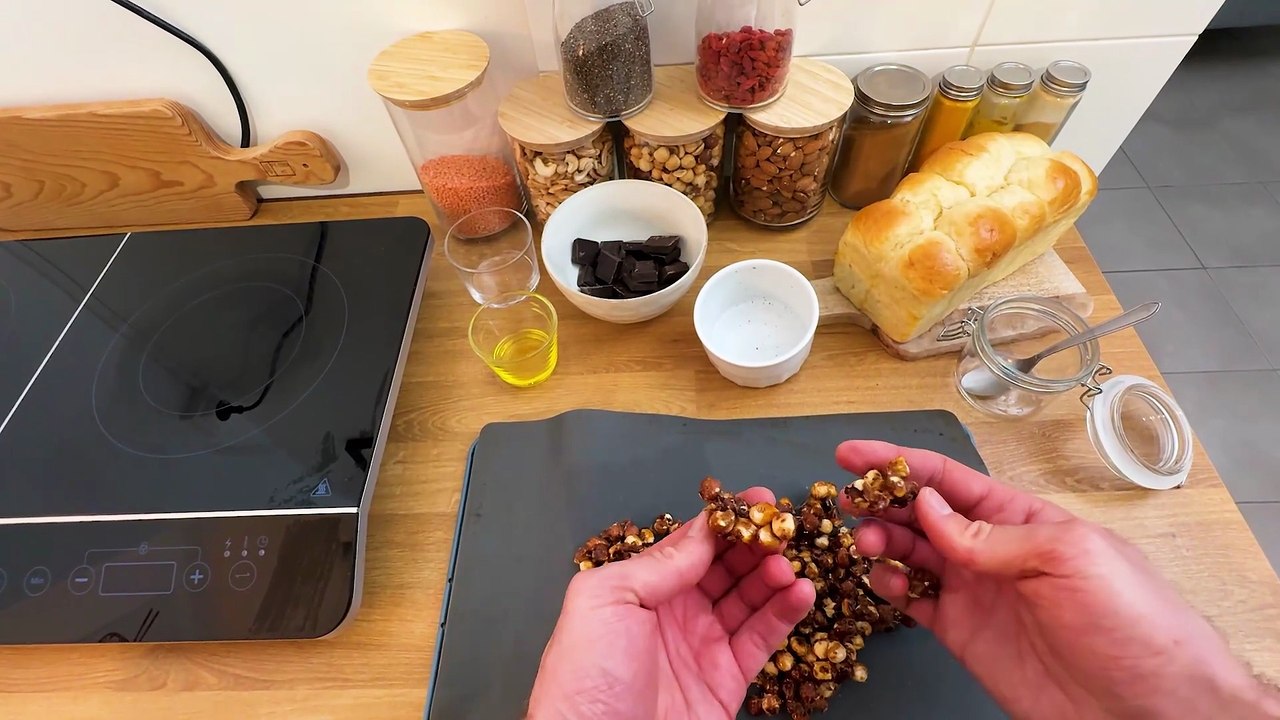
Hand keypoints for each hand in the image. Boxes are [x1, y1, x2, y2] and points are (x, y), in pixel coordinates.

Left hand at [527, 488, 815, 719]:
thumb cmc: (585, 678)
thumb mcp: (606, 600)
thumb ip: (658, 563)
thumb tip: (703, 531)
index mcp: (637, 589)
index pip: (690, 544)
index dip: (724, 522)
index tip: (758, 500)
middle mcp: (672, 614)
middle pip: (724, 567)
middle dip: (755, 544)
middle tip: (783, 527)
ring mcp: (701, 648)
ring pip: (748, 599)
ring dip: (773, 576)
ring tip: (789, 563)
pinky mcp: (726, 682)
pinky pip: (762, 640)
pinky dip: (785, 614)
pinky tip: (801, 592)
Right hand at [840, 440, 1279, 719]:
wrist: (1153, 710)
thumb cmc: (1135, 624)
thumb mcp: (1069, 558)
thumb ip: (991, 535)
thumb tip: (929, 507)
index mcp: (1024, 520)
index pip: (950, 481)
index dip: (899, 463)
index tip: (854, 454)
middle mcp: (995, 552)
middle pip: (923, 515)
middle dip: (881, 501)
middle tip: (846, 499)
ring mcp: (978, 595)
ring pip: (912, 557)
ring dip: (881, 542)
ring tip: (862, 539)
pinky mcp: (966, 637)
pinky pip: (916, 604)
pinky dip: (891, 589)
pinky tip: (880, 580)